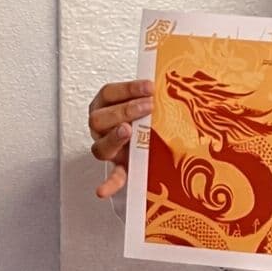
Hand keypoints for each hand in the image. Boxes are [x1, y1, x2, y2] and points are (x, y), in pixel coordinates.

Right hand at [88, 79, 152, 198]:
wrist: (144, 138)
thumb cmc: (142, 115)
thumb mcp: (144, 101)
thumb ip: (149, 94)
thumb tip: (172, 81)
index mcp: (105, 106)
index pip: (109, 93)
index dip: (128, 89)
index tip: (149, 87)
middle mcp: (102, 128)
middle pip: (99, 119)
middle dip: (124, 110)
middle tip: (146, 106)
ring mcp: (108, 148)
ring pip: (100, 147)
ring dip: (114, 138)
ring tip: (127, 131)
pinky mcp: (119, 166)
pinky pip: (112, 176)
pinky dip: (109, 183)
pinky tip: (105, 189)